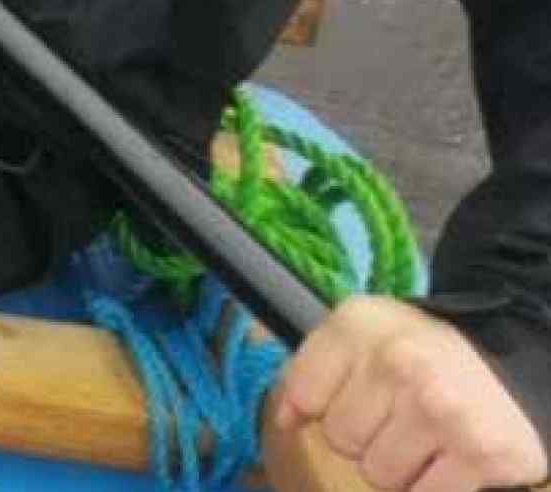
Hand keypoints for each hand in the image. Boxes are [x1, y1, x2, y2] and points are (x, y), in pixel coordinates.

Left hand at [272, 297, 544, 491]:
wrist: (512, 372)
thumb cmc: (422, 359)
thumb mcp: (361, 339)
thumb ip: (313, 372)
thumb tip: (286, 419)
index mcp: (358, 324)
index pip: (302, 393)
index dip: (324, 406)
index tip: (358, 395)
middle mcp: (399, 360)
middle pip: (340, 439)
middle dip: (367, 437)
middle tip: (401, 416)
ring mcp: (440, 407)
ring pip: (378, 474)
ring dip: (400, 466)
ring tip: (426, 436)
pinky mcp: (480, 452)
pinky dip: (435, 486)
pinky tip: (451, 456)